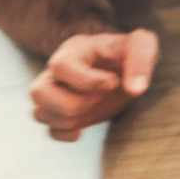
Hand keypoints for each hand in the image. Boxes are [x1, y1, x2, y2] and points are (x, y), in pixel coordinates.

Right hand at [30, 29, 158, 140]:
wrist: (123, 65)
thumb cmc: (129, 51)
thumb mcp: (142, 45)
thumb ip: (141, 61)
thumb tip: (135, 90)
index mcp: (73, 51)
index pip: (61, 66)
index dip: (86, 81)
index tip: (113, 83)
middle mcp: (56, 72)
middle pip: (37, 92)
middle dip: (71, 104)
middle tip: (96, 99)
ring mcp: (56, 94)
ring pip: (38, 113)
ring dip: (68, 119)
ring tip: (90, 109)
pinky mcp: (62, 113)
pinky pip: (50, 130)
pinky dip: (67, 134)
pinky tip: (85, 125)